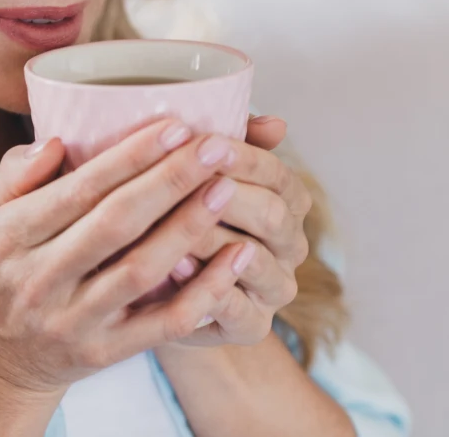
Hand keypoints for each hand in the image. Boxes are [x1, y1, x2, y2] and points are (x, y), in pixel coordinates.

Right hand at [0, 118, 256, 400]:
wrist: (2, 358)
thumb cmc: (6, 267)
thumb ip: (18, 172)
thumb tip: (59, 141)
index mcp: (11, 235)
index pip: (79, 189)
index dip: (130, 156)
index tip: (176, 127)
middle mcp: (39, 279)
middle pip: (116, 223)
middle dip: (171, 180)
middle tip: (217, 148)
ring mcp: (73, 320)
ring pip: (142, 270)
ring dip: (190, 226)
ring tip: (228, 189)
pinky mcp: (104, 352)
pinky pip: (164, 323)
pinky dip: (205, 290)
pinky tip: (237, 257)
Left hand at [167, 115, 311, 346]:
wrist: (159, 287)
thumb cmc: (176, 216)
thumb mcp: (194, 176)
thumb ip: (228, 146)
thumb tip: (274, 122)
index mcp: (285, 201)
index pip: (277, 175)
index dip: (245, 158)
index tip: (207, 141)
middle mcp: (289, 244)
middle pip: (273, 215)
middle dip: (231, 195)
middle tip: (193, 180)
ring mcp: (274, 287)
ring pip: (256, 260)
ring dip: (215, 238)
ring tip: (176, 223)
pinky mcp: (252, 325)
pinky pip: (237, 308)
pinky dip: (207, 285)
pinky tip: (174, 264)